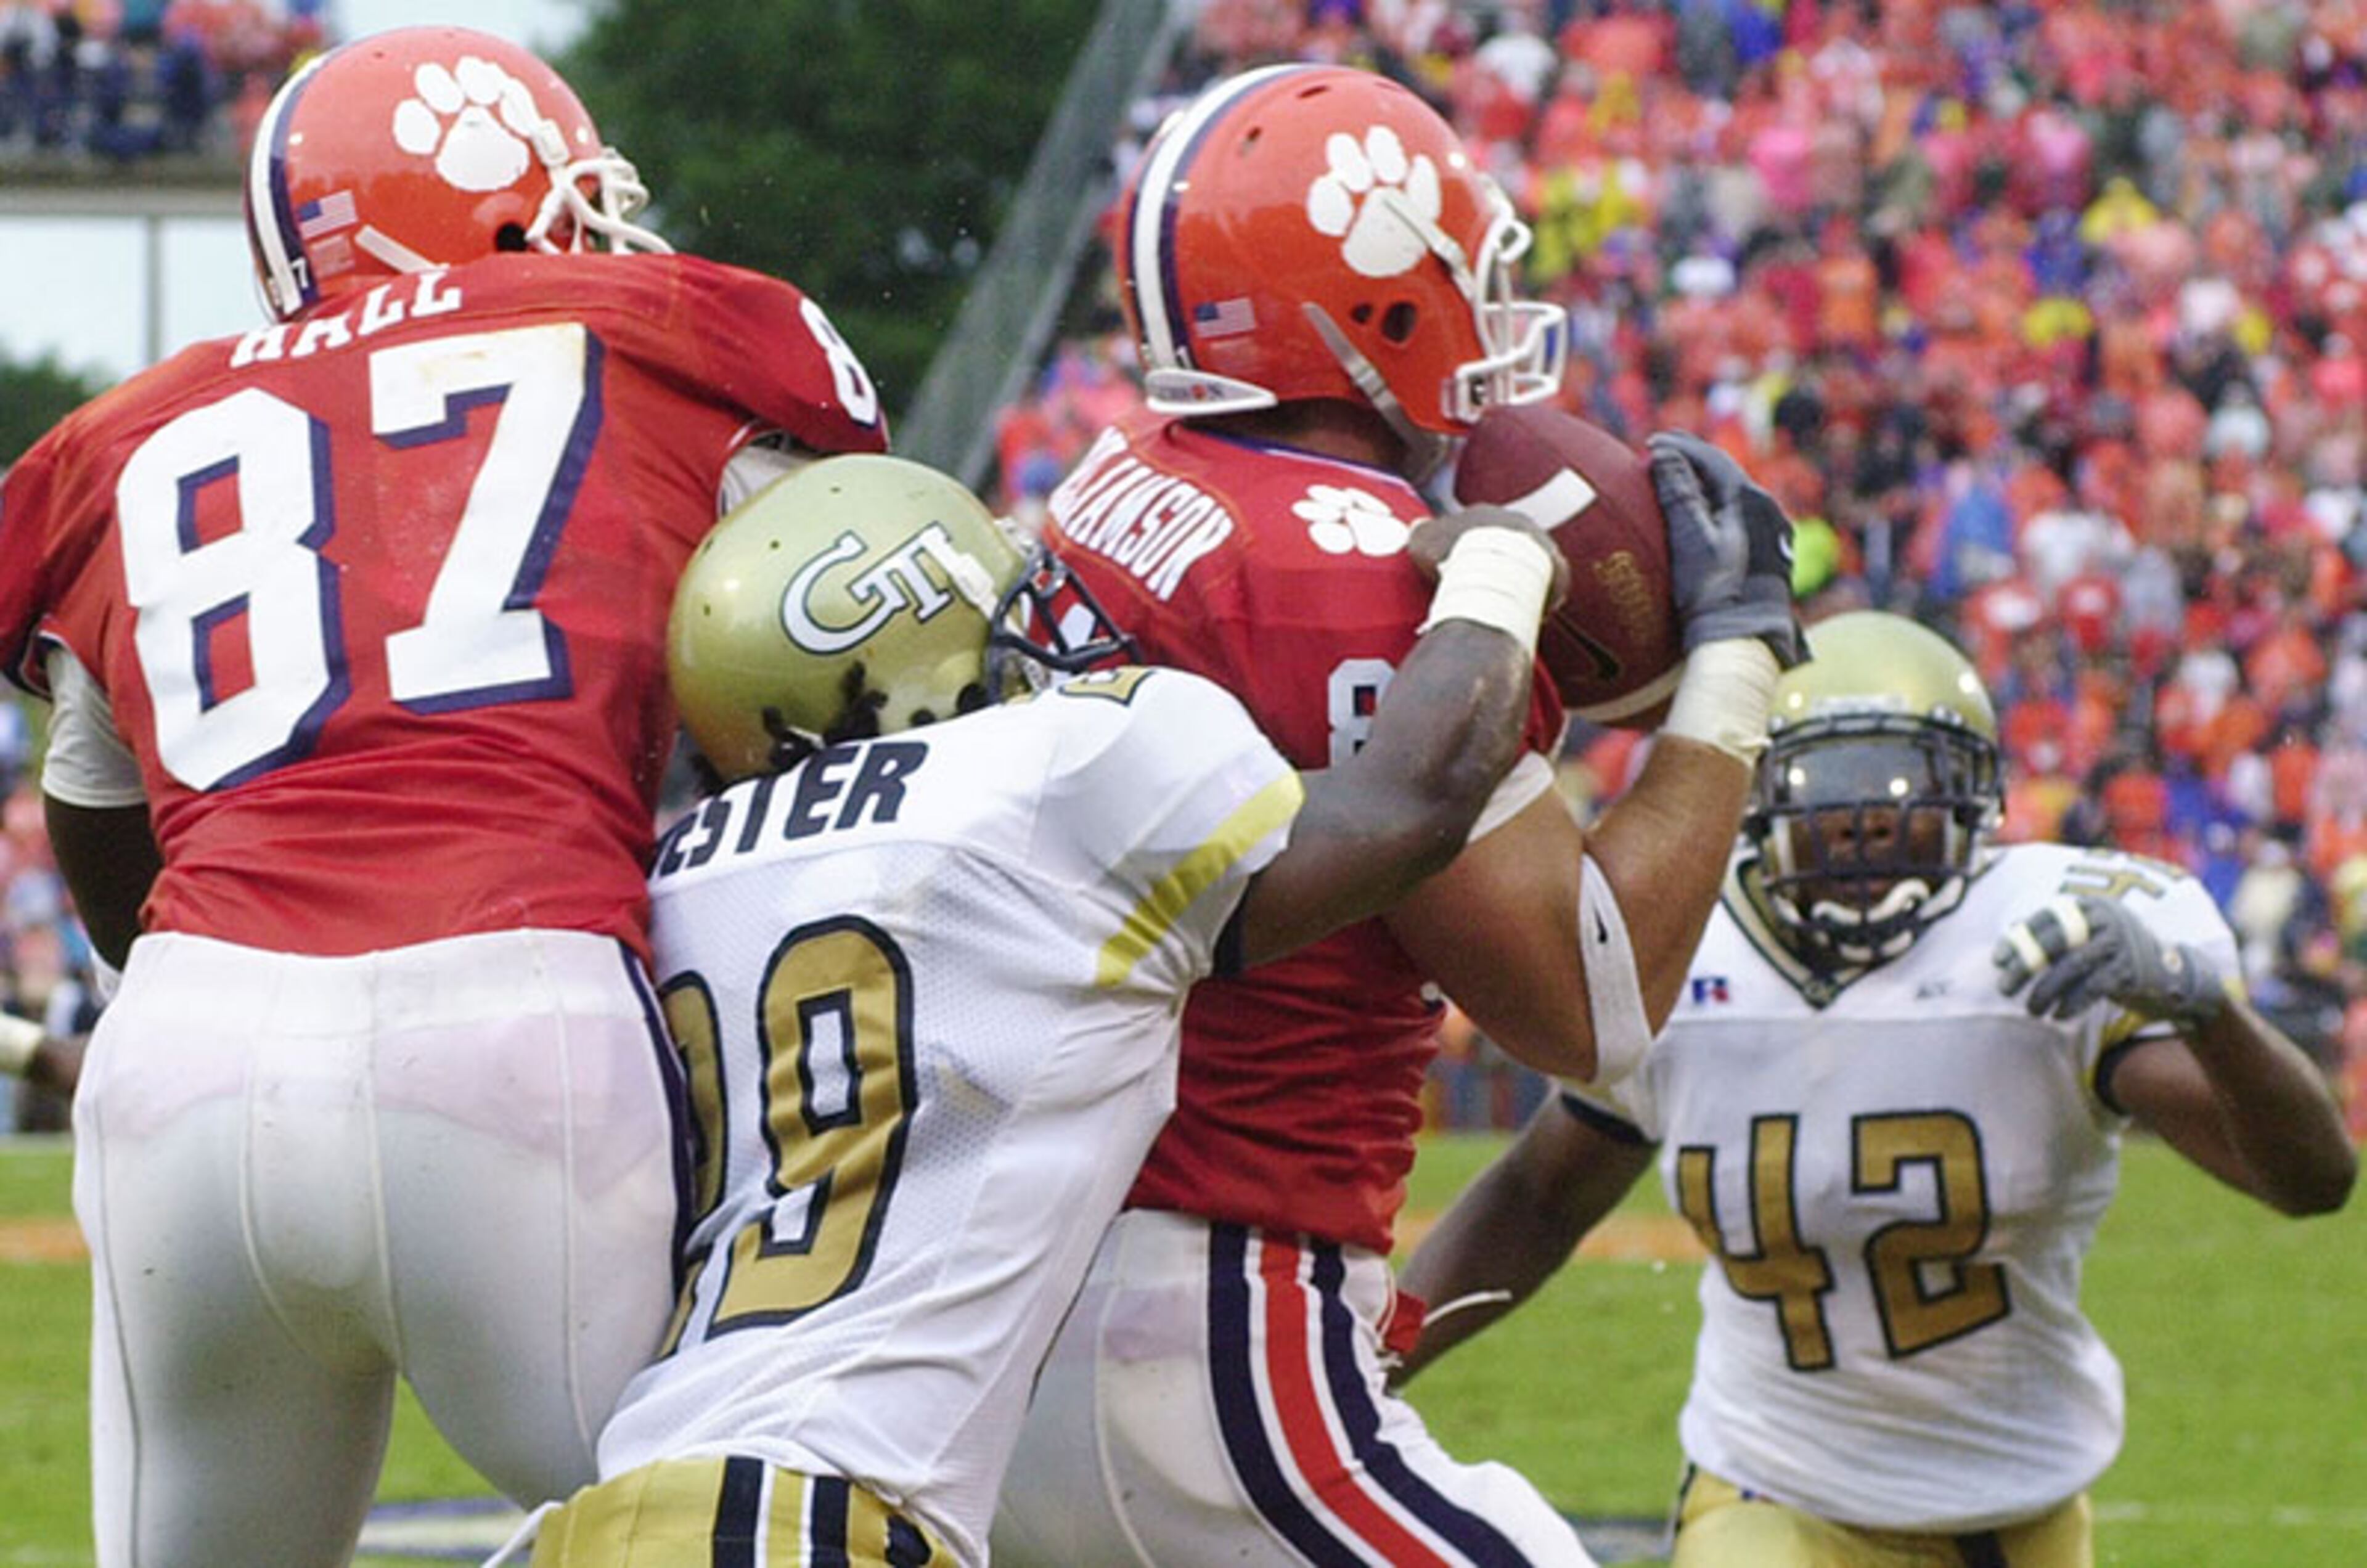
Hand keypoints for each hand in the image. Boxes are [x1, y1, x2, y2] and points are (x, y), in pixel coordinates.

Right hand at [1411, 504, 1570, 613]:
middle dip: (1496, 560)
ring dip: (1518, 578)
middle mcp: (1518, 523)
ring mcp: (1541, 545)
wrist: (1491, 572)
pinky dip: (1538, 596)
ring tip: (1503, 601)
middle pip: (1506, 543)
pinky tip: (1525, 612)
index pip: (1476, 528)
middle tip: (1481, 585)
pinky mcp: (1557, 570)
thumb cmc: (1454, 556)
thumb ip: (1421, 530)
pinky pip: (1548, 585)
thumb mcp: (1424, 539)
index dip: (1465, 547)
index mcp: (1486, 513)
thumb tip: (1419, 526)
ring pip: (1529, 562)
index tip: (1457, 567)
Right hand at [1646, 431, 1803, 666]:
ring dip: (1703, 482)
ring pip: (1732, 493)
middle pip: (1725, 473)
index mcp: (1750, 500)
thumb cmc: (1714, 590)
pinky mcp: (1767, 550)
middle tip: (1661, 453)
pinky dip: (1713, 504)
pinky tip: (1699, 512)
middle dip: (1691, 460)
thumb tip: (1663, 454)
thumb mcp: (1690, 538)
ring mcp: (1770, 530)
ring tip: (1675, 479)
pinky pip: (1737, 513)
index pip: (1712, 460)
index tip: (1650, 445)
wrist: (1742, 638)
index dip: (1680, 448)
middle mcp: (1766, 509)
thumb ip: (1678, 492)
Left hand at [1993, 894, 2228, 1027]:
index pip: (2045, 918)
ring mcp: (2121, 944)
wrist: (2176, 979)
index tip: (1998, 960)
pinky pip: (2092, 988)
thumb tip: (2007, 952)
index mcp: (2092, 907)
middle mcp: (2106, 919)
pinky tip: (2057, 1015)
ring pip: (2071, 967)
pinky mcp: (2131, 971)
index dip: (2017, 939)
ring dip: (2044, 991)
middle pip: (2054, 941)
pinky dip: (2071, 1003)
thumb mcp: (2088, 942)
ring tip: (2031, 1009)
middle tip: (2004, 988)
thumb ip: (2056, 942)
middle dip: (2024, 966)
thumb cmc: (2118, 960)